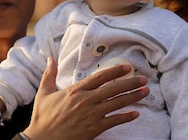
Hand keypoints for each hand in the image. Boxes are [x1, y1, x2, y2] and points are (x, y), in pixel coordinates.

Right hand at [21, 57, 148, 139]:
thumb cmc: (42, 118)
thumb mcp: (44, 94)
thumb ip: (49, 75)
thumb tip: (50, 59)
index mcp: (75, 91)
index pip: (100, 77)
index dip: (115, 71)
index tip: (127, 68)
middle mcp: (86, 100)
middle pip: (113, 88)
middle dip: (131, 82)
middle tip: (144, 79)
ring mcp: (91, 115)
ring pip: (117, 103)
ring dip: (133, 96)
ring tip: (145, 91)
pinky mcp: (94, 129)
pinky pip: (113, 121)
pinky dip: (125, 118)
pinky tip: (135, 114)